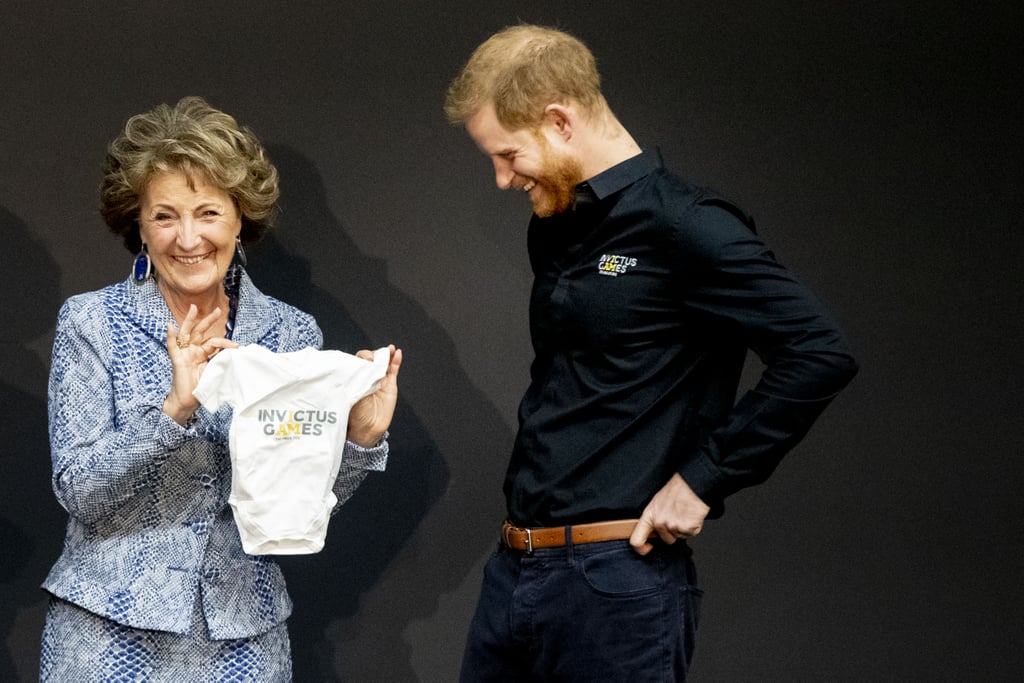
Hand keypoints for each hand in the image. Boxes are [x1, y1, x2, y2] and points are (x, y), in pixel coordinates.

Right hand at [163, 304, 237, 423]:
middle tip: (218, 310)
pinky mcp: (177, 360)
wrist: (187, 402)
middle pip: (201, 331)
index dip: (226, 342)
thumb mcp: (215, 372)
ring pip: (186, 333)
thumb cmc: (201, 389)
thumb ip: (221, 363)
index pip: (215, 342)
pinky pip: (172, 346)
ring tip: (194, 308)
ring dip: (190, 320)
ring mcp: (184, 354)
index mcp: (202, 354)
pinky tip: (170, 326)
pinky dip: (170, 336)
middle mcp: (193, 351)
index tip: (237, 347)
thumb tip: (235, 356)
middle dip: (209, 320)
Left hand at [347, 345, 402, 446]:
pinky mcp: (390, 384)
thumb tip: (362, 368)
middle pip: (372, 359)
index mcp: (355, 377)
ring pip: (384, 362)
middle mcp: (367, 376)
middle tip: (374, 357)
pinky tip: (397, 353)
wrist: (368, 428)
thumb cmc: (355, 414)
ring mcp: (379, 379)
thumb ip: (358, 381)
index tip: (365, 360)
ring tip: (389, 349)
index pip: (358, 361)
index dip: (363, 358)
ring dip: (387, 353)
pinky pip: (393, 369)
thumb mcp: (353, 395)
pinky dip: (396, 361)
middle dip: (374, 354)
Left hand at [629, 473, 709, 555]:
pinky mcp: (687, 528)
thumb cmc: (677, 489)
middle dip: (672, 533)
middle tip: (677, 517)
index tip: (648, 548)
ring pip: (679, 537)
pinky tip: (691, 515)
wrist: (692, 484)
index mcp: (649, 516)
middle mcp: (659, 523)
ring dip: (683, 529)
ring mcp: (673, 526)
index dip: (641, 549)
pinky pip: (690, 534)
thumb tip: (652, 530)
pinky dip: (693, 527)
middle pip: (666, 540)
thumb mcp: (657, 502)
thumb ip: (654, 517)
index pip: (637, 540)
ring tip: (684, 513)